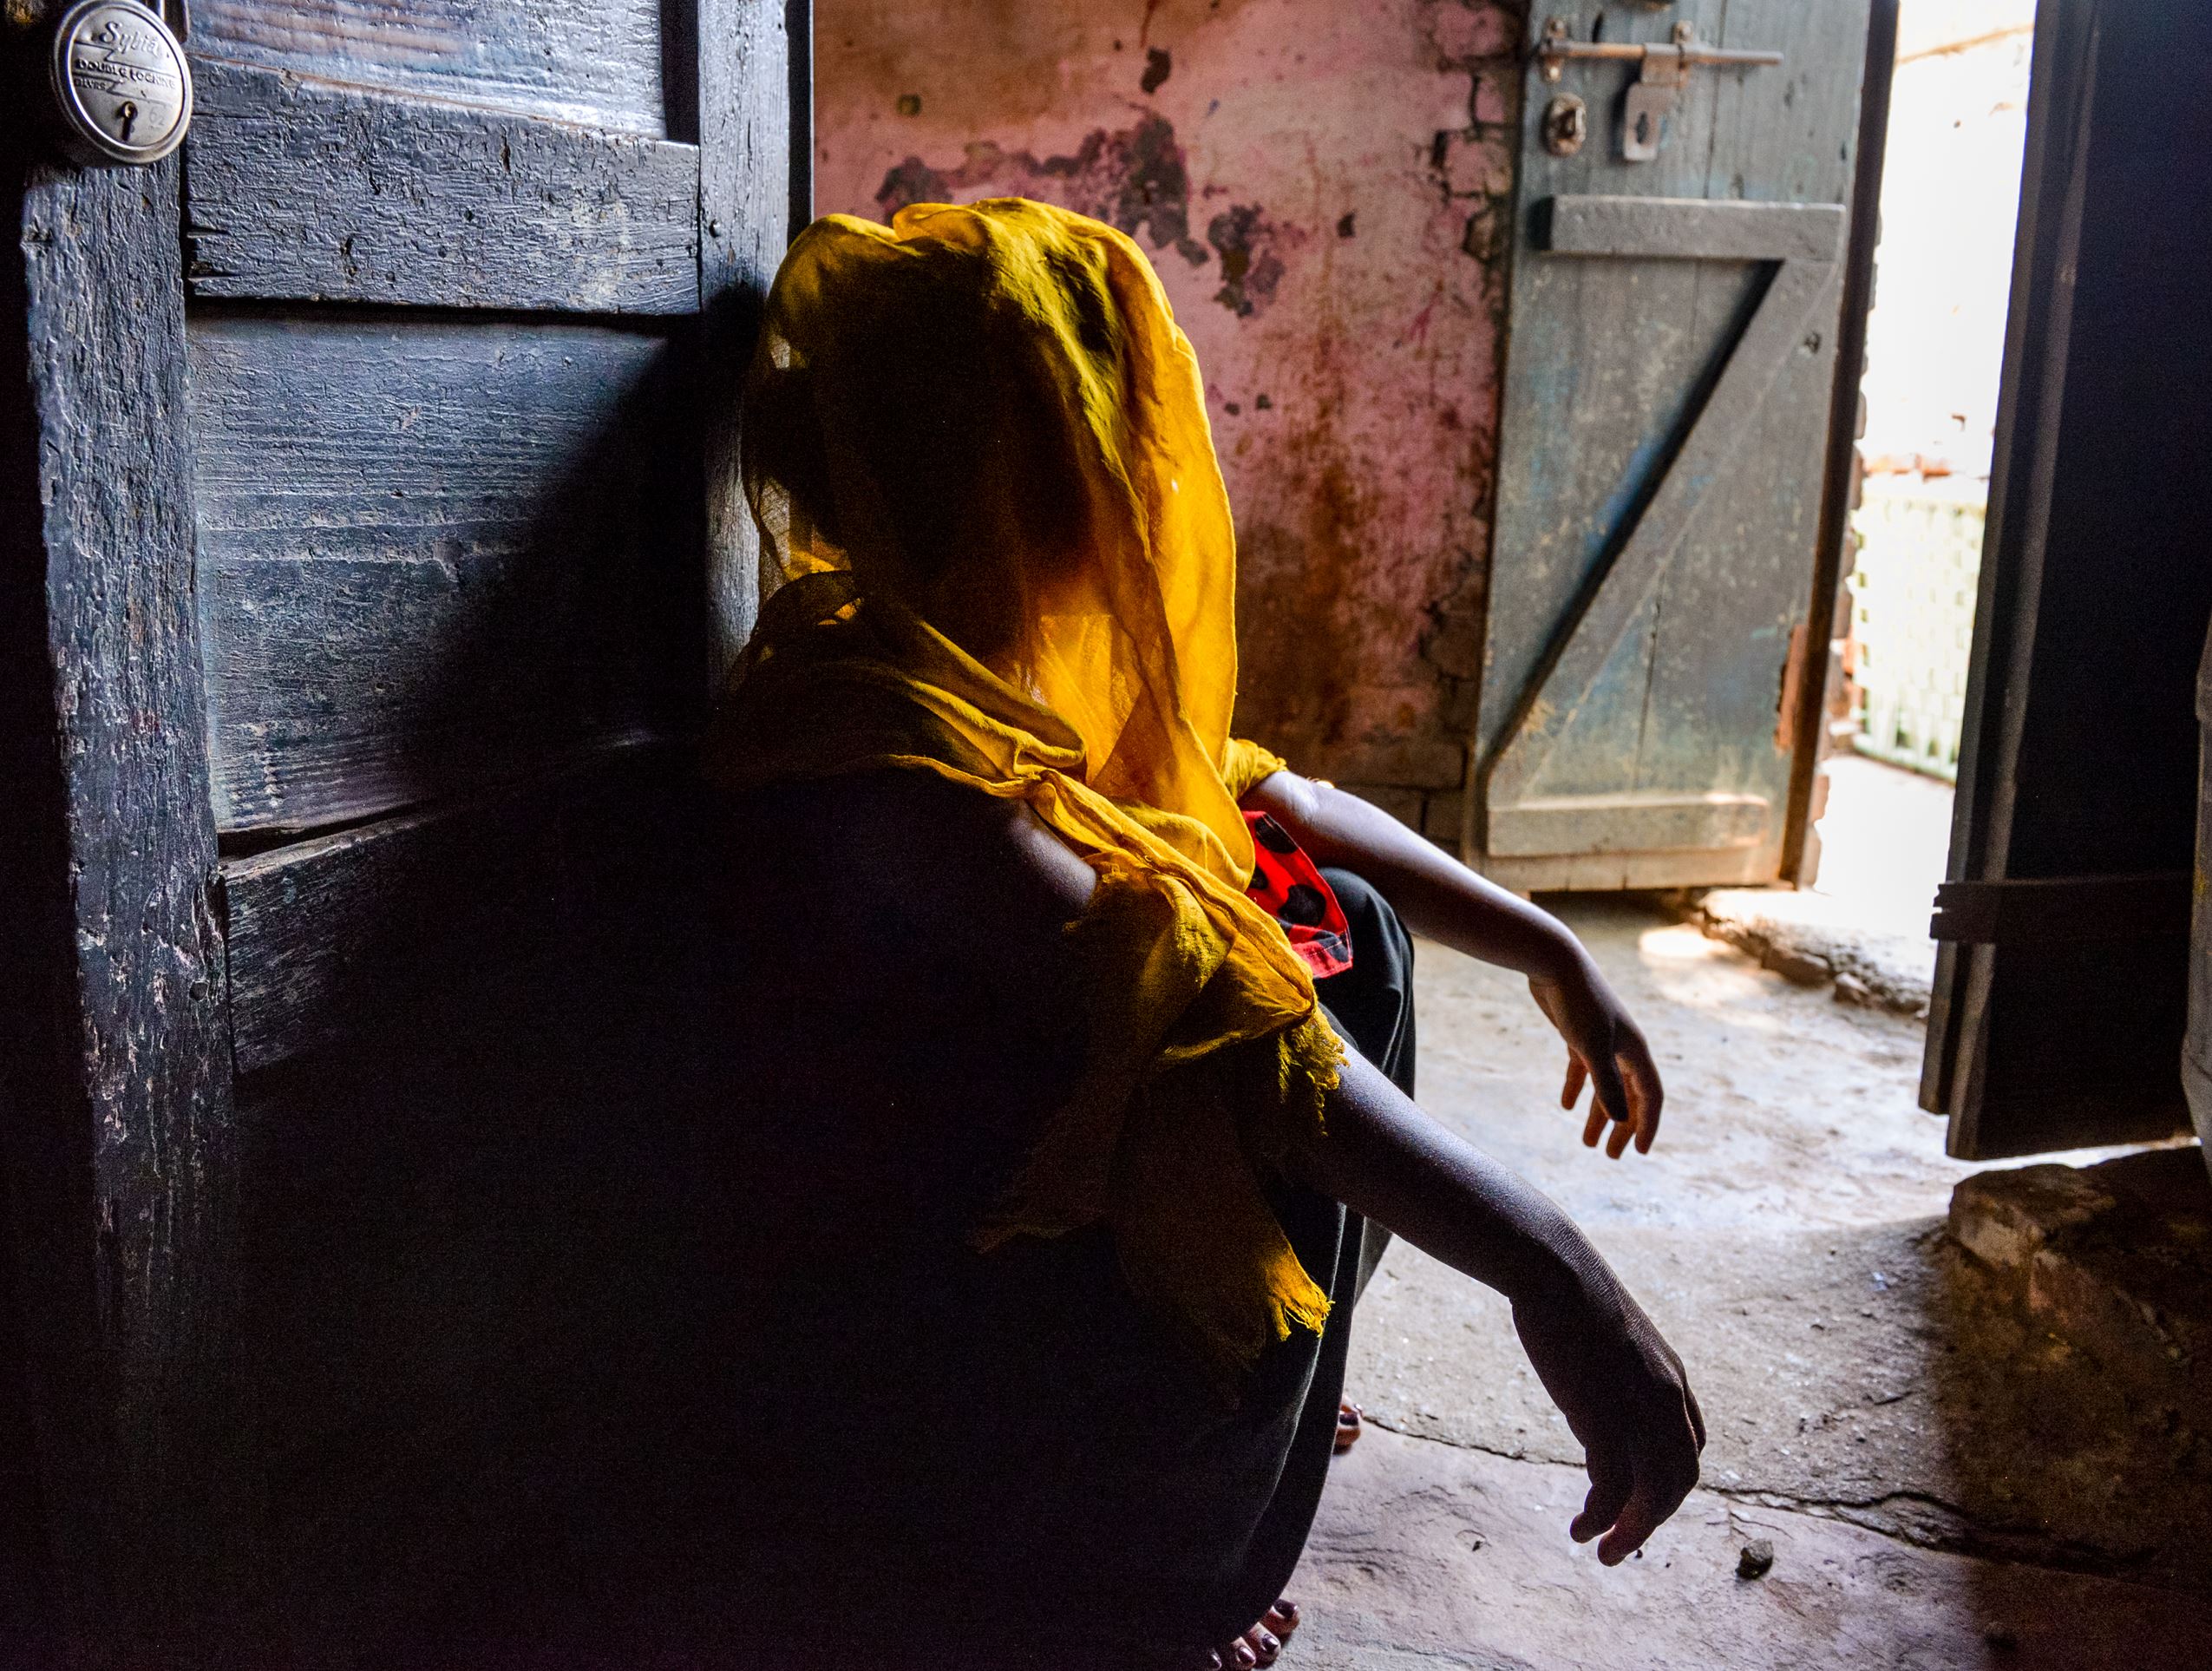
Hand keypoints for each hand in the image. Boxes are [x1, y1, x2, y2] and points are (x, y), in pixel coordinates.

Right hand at [1512, 1264, 1705, 1563]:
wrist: (1553, 1267)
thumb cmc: (1568, 1289)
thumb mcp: (1609, 1332)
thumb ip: (1614, 1364)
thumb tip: (1590, 1373)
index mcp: (1672, 1379)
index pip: (1690, 1448)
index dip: (1669, 1484)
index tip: (1638, 1501)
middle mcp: (1668, 1399)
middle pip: (1679, 1480)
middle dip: (1653, 1520)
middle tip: (1621, 1546)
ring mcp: (1641, 1409)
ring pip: (1654, 1493)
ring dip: (1632, 1531)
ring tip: (1603, 1552)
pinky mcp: (1606, 1417)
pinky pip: (1613, 1488)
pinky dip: (1602, 1517)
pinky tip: (1579, 1529)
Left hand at [1527, 958, 1662, 1157]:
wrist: (1554, 963)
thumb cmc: (1578, 1004)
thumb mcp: (1592, 1047)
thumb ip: (1606, 1084)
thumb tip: (1620, 1120)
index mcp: (1635, 1051)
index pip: (1650, 1096)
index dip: (1647, 1125)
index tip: (1639, 1153)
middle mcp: (1624, 1047)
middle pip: (1628, 1096)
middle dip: (1621, 1127)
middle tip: (1609, 1156)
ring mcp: (1601, 1041)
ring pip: (1605, 1086)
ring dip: (1598, 1114)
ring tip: (1587, 1143)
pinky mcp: (1578, 1034)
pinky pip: (1582, 1069)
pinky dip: (1576, 1088)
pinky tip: (1565, 1106)